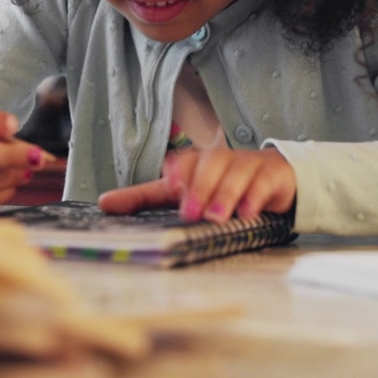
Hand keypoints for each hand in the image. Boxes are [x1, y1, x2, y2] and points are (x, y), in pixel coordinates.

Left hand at [98, 147, 295, 222]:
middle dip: (200, 187)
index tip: (171, 184)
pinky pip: (263, 183)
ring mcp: (247, 165)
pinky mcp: (270, 176)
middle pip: (210, 165)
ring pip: (236, 172)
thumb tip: (104, 203)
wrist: (273, 177)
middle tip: (191, 213)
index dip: (179, 171)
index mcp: (197, 162)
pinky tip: (247, 213)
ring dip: (225, 194)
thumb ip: (145, 197)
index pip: (184, 162)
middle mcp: (221, 159)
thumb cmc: (220, 184)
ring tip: (217, 217)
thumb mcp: (182, 191)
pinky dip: (254, 197)